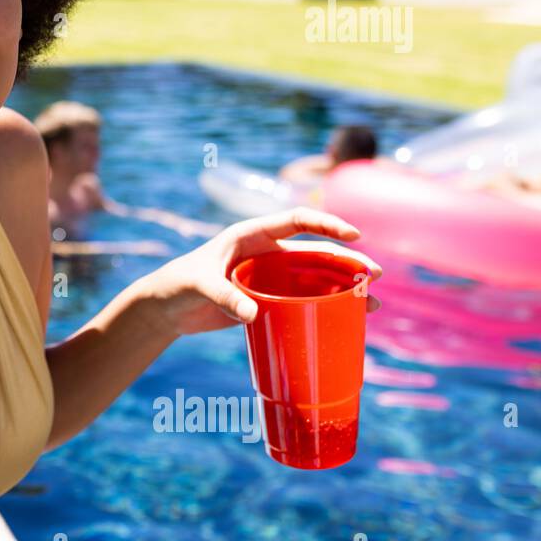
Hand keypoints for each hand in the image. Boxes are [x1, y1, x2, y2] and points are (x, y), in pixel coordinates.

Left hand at [139, 207, 382, 337]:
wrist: (165, 308)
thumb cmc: (177, 285)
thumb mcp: (198, 286)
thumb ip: (223, 297)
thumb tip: (253, 314)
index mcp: (251, 235)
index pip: (297, 220)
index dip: (327, 224)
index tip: (354, 236)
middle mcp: (265, 252)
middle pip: (315, 252)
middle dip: (347, 262)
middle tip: (375, 276)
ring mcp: (269, 277)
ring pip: (314, 278)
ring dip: (343, 288)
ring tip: (371, 303)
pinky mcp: (267, 299)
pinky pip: (302, 300)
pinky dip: (324, 307)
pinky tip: (346, 320)